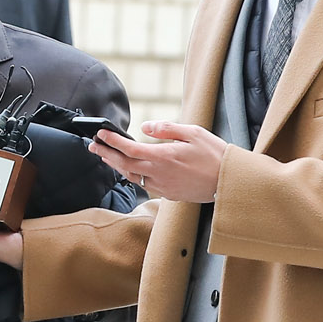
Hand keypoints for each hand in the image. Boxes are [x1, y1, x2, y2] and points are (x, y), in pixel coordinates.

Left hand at [92, 121, 227, 202]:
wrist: (228, 181)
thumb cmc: (214, 154)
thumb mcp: (193, 132)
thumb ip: (166, 128)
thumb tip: (144, 128)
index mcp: (164, 156)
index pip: (129, 148)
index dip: (112, 141)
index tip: (101, 133)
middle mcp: (159, 173)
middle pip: (124, 164)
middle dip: (106, 154)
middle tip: (93, 145)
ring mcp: (162, 186)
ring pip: (131, 176)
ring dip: (116, 166)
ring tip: (105, 156)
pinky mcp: (167, 194)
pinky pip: (143, 184)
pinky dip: (132, 175)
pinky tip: (129, 169)